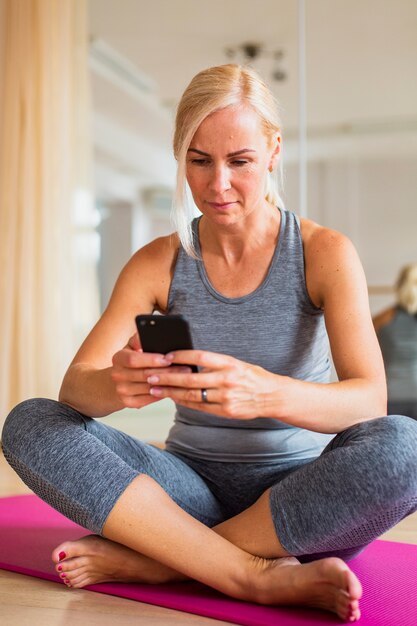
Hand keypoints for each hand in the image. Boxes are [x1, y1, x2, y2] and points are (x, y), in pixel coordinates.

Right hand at [110, 334, 191, 408]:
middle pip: (145, 374)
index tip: (168, 358)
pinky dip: (164, 393)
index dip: (151, 359)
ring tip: (185, 378)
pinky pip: (150, 398)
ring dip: (169, 383)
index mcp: (117, 358)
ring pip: (150, 387)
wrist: (111, 384)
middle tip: (185, 368)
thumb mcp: (130, 347)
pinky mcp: (128, 402)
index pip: (133, 359)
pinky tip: (175, 388)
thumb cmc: (128, 361)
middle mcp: (117, 375)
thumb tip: (147, 331)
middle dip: (167, 371)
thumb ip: (139, 338)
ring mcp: (122, 390)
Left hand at [145, 349, 278, 418]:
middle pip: (190, 378)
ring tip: (156, 388)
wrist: (272, 396)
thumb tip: (187, 361)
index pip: (200, 356)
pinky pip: (200, 407)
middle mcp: (227, 379)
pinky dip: (184, 402)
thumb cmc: (252, 377)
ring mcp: (226, 397)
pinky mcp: (226, 411)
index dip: (180, 355)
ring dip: (171, 392)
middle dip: (168, 377)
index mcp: (229, 363)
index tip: (165, 356)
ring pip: (192, 395)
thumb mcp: (236, 364)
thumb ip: (215, 364)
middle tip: (150, 375)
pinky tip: (173, 397)